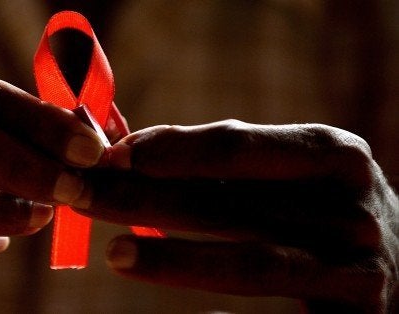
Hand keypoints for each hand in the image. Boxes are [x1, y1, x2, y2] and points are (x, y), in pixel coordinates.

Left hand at [71, 120, 398, 312]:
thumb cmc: (322, 206)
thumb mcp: (287, 173)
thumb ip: (221, 163)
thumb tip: (132, 147)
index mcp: (331, 154)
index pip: (237, 147)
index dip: (172, 150)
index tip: (114, 154)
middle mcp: (351, 206)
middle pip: (230, 204)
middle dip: (148, 198)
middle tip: (84, 196)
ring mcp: (359, 265)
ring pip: (255, 263)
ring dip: (177, 259)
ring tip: (114, 254)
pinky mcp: (359, 313)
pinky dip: (223, 313)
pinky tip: (183, 311)